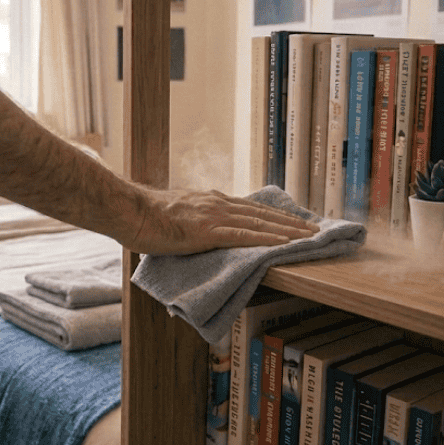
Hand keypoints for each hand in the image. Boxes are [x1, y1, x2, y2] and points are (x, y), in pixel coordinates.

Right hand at [127, 189, 319, 255]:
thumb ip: (190, 222)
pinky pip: (245, 235)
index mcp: (209, 201)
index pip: (250, 207)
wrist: (130, 211)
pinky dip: (268, 239)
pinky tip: (285, 243)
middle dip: (290, 220)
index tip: (293, 220)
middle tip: (314, 227)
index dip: (274, 214)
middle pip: (262, 212)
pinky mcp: (208, 231)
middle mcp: (217, 203)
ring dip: (288, 229)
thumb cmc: (144, 217)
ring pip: (260, 222)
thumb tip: (193, 233)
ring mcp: (214, 216)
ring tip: (309, 236)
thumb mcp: (174, 216)